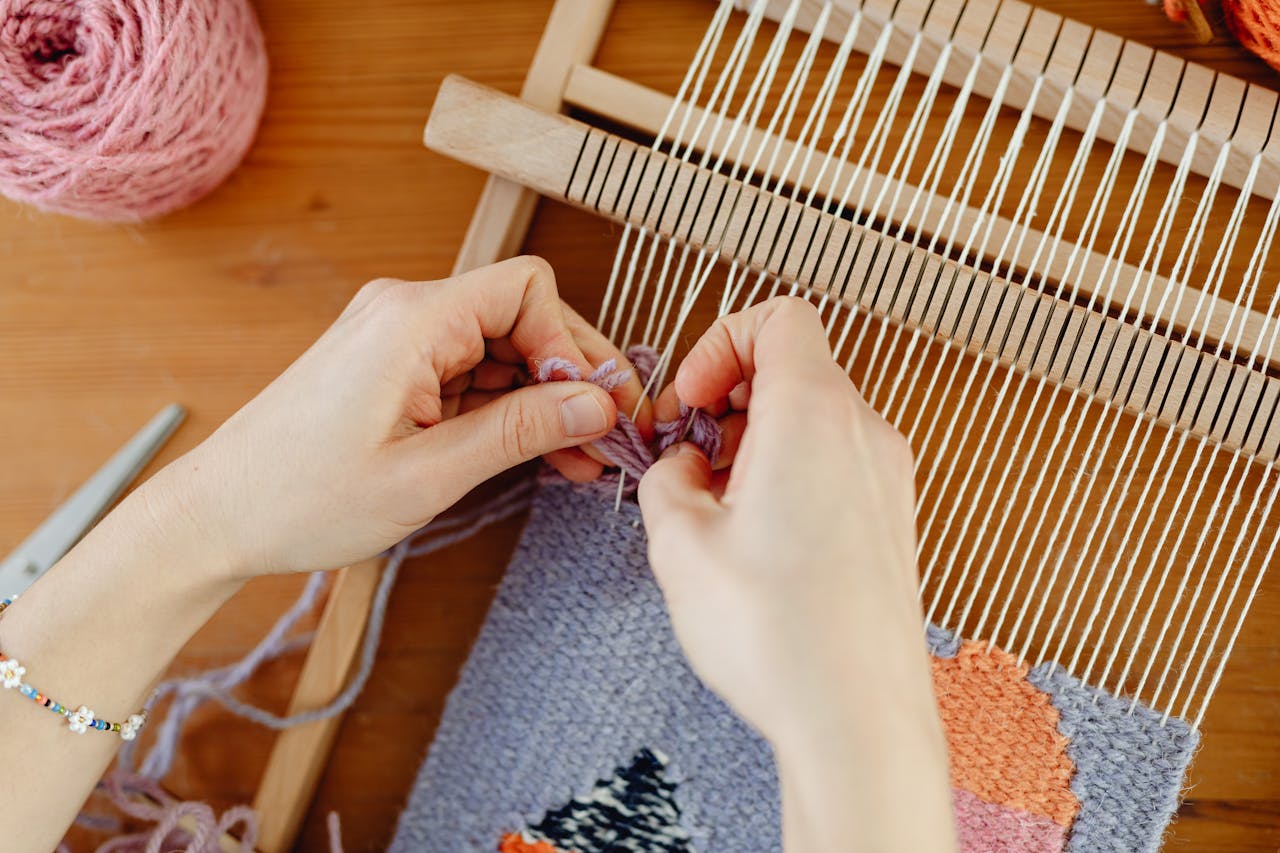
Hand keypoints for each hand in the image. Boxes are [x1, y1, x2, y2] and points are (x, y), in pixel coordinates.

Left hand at [155, 256, 649, 577]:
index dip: (573, 343)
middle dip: (571, 376)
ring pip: (501, 350)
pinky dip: (505, 411)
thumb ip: (519, 431)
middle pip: (521, 317)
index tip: (595, 405)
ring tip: (579, 461)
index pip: (526, 289)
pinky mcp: (392, 368)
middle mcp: (404, 312)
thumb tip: (597, 403)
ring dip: (543, 401)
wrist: (217, 517)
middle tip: (609, 439)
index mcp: (411, 320)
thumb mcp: (427, 474)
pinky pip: (470, 374)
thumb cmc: (301, 498)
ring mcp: (396, 339)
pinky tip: (537, 454)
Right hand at [638, 297, 954, 850]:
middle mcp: (864, 434)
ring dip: (757, 443)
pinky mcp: (891, 523)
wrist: (857, 718)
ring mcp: (887, 480)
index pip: (779, 317)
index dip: (719, 344)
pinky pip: (836, 466)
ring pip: (814, 420)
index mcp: (814, 413)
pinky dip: (790, 477)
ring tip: (717, 511)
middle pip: (794, 367)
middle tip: (690, 458)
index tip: (690, 402)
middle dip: (730, 400)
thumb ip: (667, 479)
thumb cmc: (779, 633)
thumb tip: (684, 467)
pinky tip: (755, 543)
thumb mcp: (680, 543)